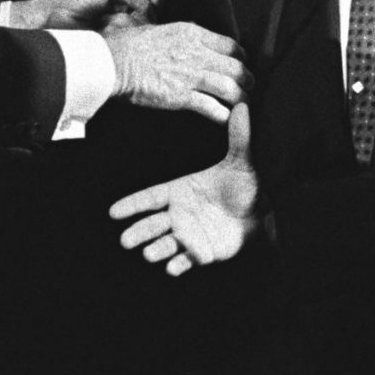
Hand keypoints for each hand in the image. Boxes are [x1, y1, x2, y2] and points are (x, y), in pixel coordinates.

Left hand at [11, 0, 157, 30]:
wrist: (52, 18)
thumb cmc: (73, 3)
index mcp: (116, 10)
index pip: (140, 6)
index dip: (152, 0)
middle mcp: (119, 24)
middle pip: (144, 19)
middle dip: (153, 8)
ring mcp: (117, 38)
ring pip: (141, 31)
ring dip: (147, 18)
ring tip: (147, 7)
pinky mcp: (113, 50)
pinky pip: (131, 44)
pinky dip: (138, 34)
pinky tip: (140, 23)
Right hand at [105, 21, 248, 120]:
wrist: (113, 62)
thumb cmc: (129, 44)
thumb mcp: (159, 26)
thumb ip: (179, 32)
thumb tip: (189, 33)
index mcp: (192, 34)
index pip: (231, 46)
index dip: (241, 58)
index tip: (240, 64)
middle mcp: (197, 53)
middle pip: (237, 68)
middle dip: (247, 80)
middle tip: (248, 87)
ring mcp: (191, 76)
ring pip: (231, 88)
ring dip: (240, 98)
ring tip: (242, 104)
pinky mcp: (181, 96)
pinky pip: (213, 107)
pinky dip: (223, 115)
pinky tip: (226, 118)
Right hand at [110, 104, 257, 274]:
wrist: (261, 213)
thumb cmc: (244, 184)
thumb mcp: (240, 160)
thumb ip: (238, 136)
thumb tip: (242, 106)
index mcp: (180, 191)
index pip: (151, 197)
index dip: (132, 204)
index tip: (113, 212)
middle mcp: (179, 214)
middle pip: (152, 224)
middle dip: (138, 232)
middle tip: (125, 240)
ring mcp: (188, 234)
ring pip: (165, 244)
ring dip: (156, 250)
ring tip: (149, 254)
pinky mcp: (201, 253)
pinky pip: (186, 260)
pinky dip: (179, 265)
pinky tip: (172, 269)